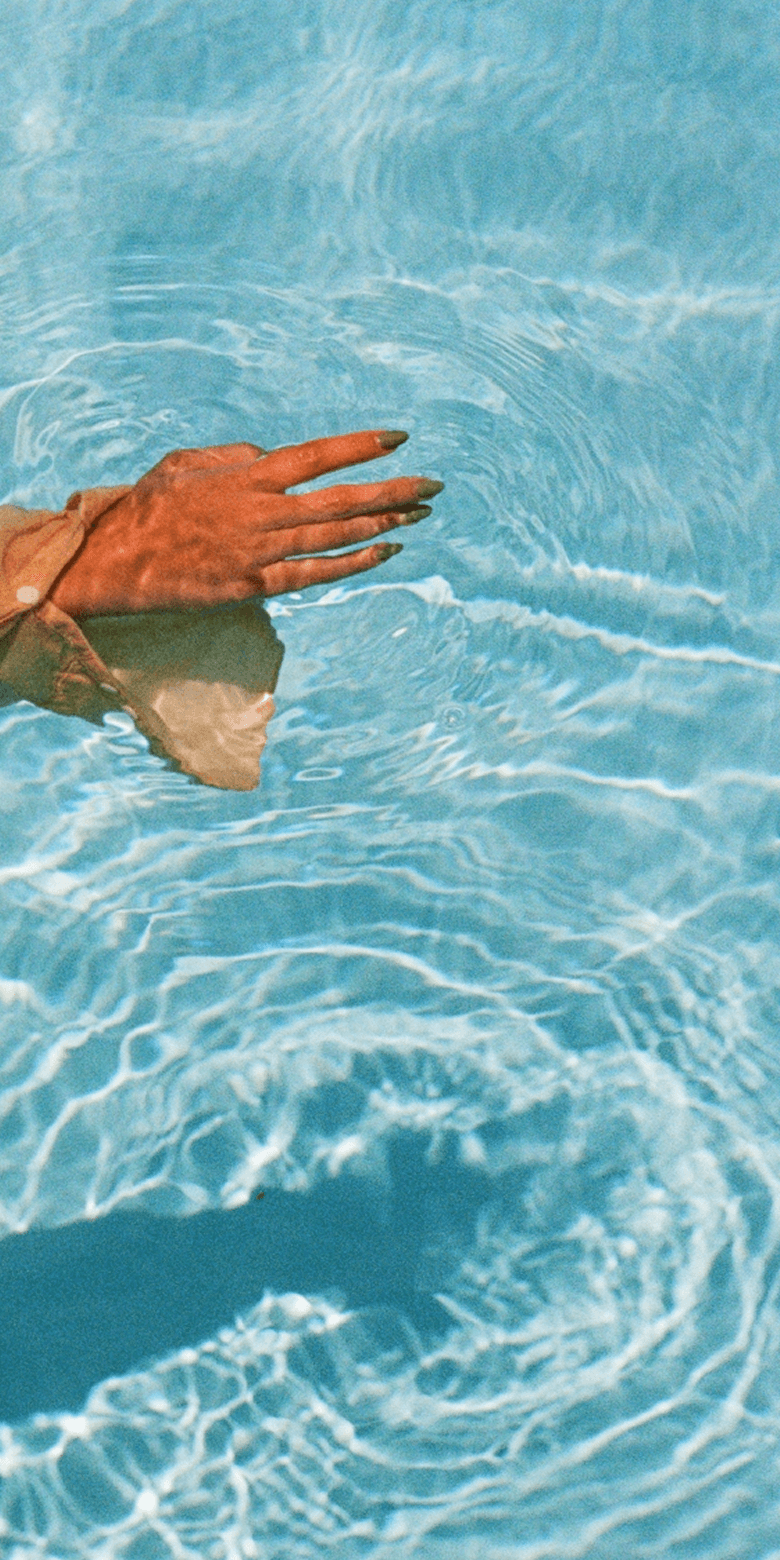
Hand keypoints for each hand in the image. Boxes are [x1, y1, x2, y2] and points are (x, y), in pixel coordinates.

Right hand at [49, 430, 442, 617]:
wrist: (115, 562)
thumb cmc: (146, 509)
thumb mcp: (186, 463)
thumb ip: (233, 454)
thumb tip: (269, 453)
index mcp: (247, 476)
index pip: (318, 456)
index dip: (362, 446)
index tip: (399, 437)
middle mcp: (262, 511)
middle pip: (342, 498)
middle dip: (393, 490)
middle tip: (433, 484)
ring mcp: (262, 551)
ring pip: (337, 535)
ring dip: (384, 524)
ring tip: (419, 515)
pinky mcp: (255, 587)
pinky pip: (316, 575)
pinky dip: (354, 563)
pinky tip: (386, 553)